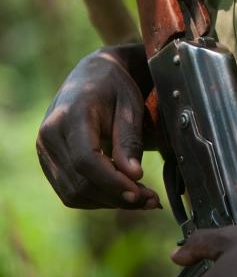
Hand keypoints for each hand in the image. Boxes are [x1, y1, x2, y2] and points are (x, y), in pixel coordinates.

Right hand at [36, 45, 160, 210]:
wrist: (91, 75)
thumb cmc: (115, 86)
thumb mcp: (130, 104)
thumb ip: (129, 140)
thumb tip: (134, 176)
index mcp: (70, 114)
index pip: (86, 160)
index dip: (112, 182)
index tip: (140, 192)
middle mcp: (50, 134)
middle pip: (80, 181)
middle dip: (116, 196)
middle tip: (151, 200)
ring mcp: (44, 150)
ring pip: (73, 193)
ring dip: (108, 202)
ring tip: (142, 198)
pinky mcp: (48, 162)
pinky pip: (69, 192)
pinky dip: (96, 198)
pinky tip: (121, 193)